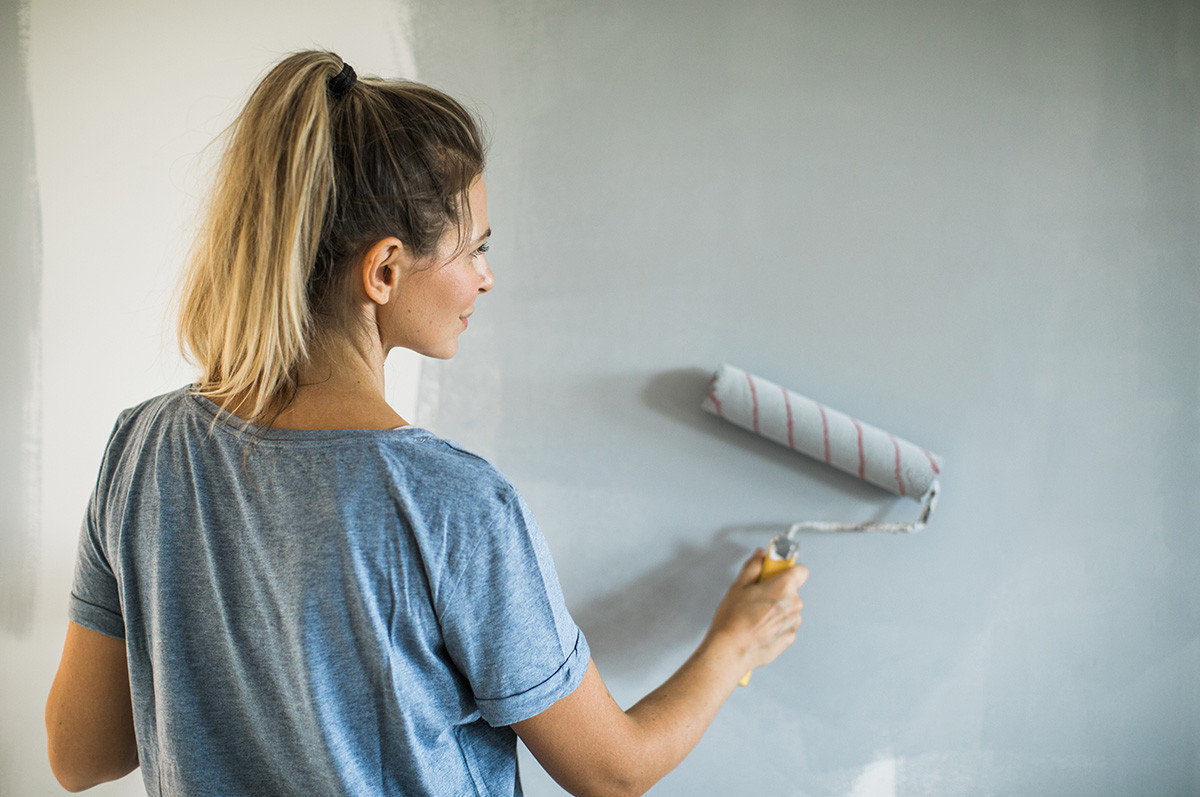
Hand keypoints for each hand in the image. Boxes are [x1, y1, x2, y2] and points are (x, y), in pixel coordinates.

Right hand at [703, 549, 807, 675]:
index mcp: (783, 587)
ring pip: (789, 608)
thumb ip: (753, 566)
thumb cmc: (733, 620)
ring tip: (756, 614)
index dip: (787, 569)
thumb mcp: (738, 586)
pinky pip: (786, 624)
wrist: (731, 650)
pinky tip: (759, 626)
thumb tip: (760, 556)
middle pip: (792, 590)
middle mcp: (794, 604)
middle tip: (757, 596)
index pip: (800, 570)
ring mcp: (793, 622)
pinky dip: (776, 624)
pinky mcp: (790, 637)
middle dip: (777, 590)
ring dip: (777, 609)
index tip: (775, 571)